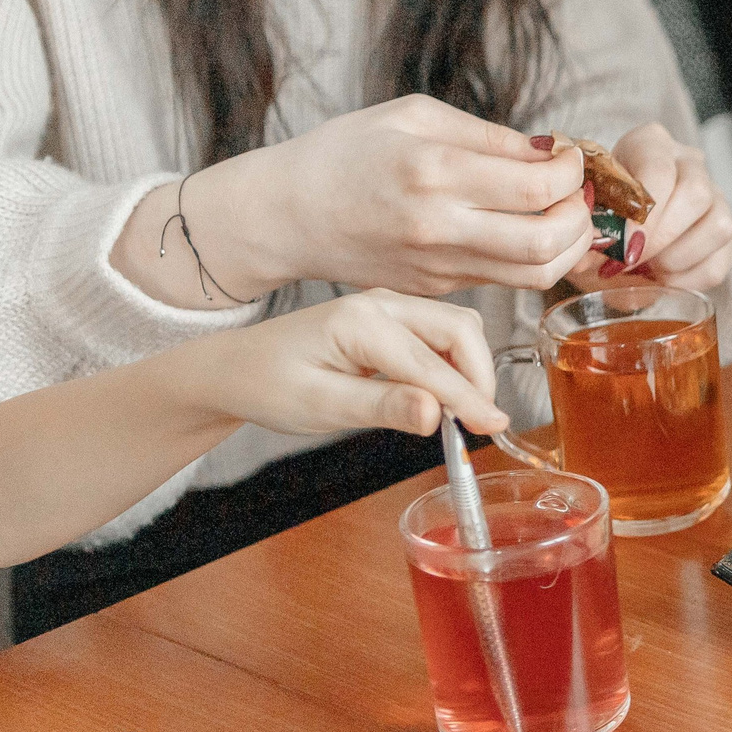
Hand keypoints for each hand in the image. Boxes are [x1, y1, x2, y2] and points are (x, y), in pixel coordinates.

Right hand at [192, 97, 598, 300]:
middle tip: (577, 191)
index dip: (571, 172)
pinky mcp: (440, 288)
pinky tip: (531, 229)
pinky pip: (506, 281)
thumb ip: (487, 136)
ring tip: (565, 214)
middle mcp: (439, 227)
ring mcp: (440, 266)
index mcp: (432, 173)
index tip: (571, 157)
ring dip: (568, 246)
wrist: (288, 215)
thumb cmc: (345, 153)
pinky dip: (535, 258)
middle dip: (579, 215)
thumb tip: (549, 150)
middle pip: (545, 242)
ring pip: (536, 274)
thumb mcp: (412, 117)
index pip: (536, 187)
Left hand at [200, 293, 509, 439]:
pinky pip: (440, 335)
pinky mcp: (391, 319)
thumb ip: (382, 406)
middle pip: (460, 329)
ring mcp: (387, 306)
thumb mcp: (321, 406)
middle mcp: (380, 304)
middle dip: (478, 375)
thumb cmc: (269, 386)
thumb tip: (435, 413)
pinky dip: (453, 364)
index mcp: (361, 321)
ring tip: (458, 413)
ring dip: (469, 368)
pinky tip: (439, 395)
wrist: (236, 369)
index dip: (470, 398)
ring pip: (457, 329)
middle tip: (478, 423)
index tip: (495, 428)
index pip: (434, 362)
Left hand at [565, 123, 731, 294]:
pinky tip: (661, 278)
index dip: (643, 213)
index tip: (623, 243)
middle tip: (631, 260)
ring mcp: (716, 198)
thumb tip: (584, 259)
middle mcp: (690, 164)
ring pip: (719, 227)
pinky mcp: (726, 236)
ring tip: (647, 268)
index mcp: (652, 144)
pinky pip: (717, 264)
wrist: (619, 222)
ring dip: (678, 259)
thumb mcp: (588, 209)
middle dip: (662, 237)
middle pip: (697, 194)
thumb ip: (587, 230)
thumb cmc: (601, 209)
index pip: (659, 170)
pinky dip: (687, 280)